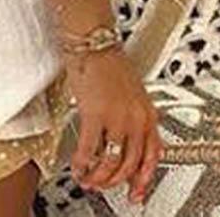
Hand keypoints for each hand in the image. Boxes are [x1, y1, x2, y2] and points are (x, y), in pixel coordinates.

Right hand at [65, 45, 162, 203]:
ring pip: (111, 161)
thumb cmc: (106, 60)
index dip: (142, 178)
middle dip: (115, 180)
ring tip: (88, 179)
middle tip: (103, 185)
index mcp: (148, 113)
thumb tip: (124, 138)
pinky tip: (77, 165)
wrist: (93, 41)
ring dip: (98, 176)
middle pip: (130, 163)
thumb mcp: (131, 92)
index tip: (134, 189)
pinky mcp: (95, 114)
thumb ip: (132, 116)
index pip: (153, 156)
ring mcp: (117, 118)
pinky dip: (82, 163)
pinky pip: (89, 149)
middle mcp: (136, 118)